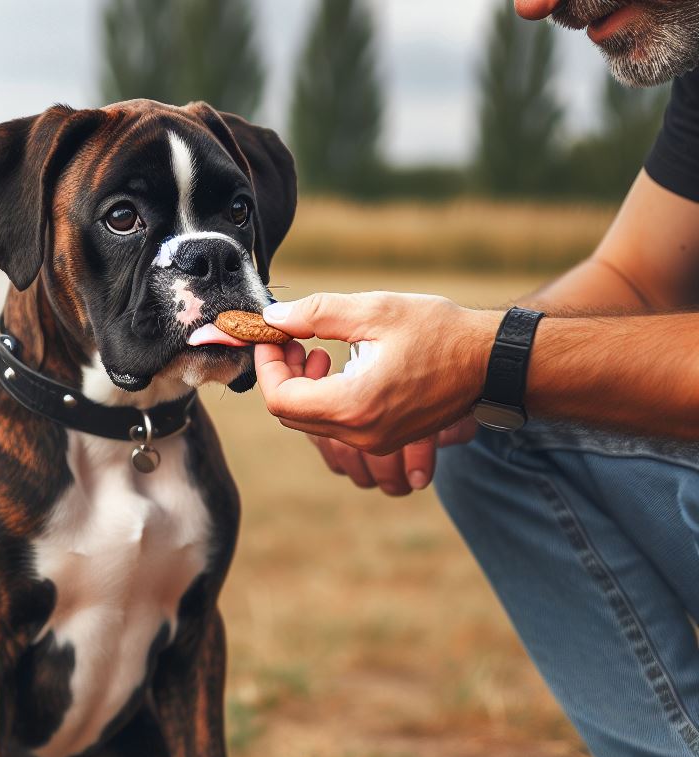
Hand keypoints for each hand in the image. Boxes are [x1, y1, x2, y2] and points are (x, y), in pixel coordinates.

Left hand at [254, 291, 500, 454]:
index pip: (280, 400)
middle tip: (292, 339)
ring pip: (311, 423)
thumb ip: (316, 314)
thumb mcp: (375, 310)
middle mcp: (360, 435)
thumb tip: (274, 317)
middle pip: (291, 415)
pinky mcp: (384, 440)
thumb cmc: (441, 332)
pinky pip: (336, 426)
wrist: (492, 363)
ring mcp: (374, 443)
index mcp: (353, 406)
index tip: (271, 335)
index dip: (266, 366)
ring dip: (302, 386)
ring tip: (318, 351)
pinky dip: (325, 398)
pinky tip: (341, 366)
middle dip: (281, 375)